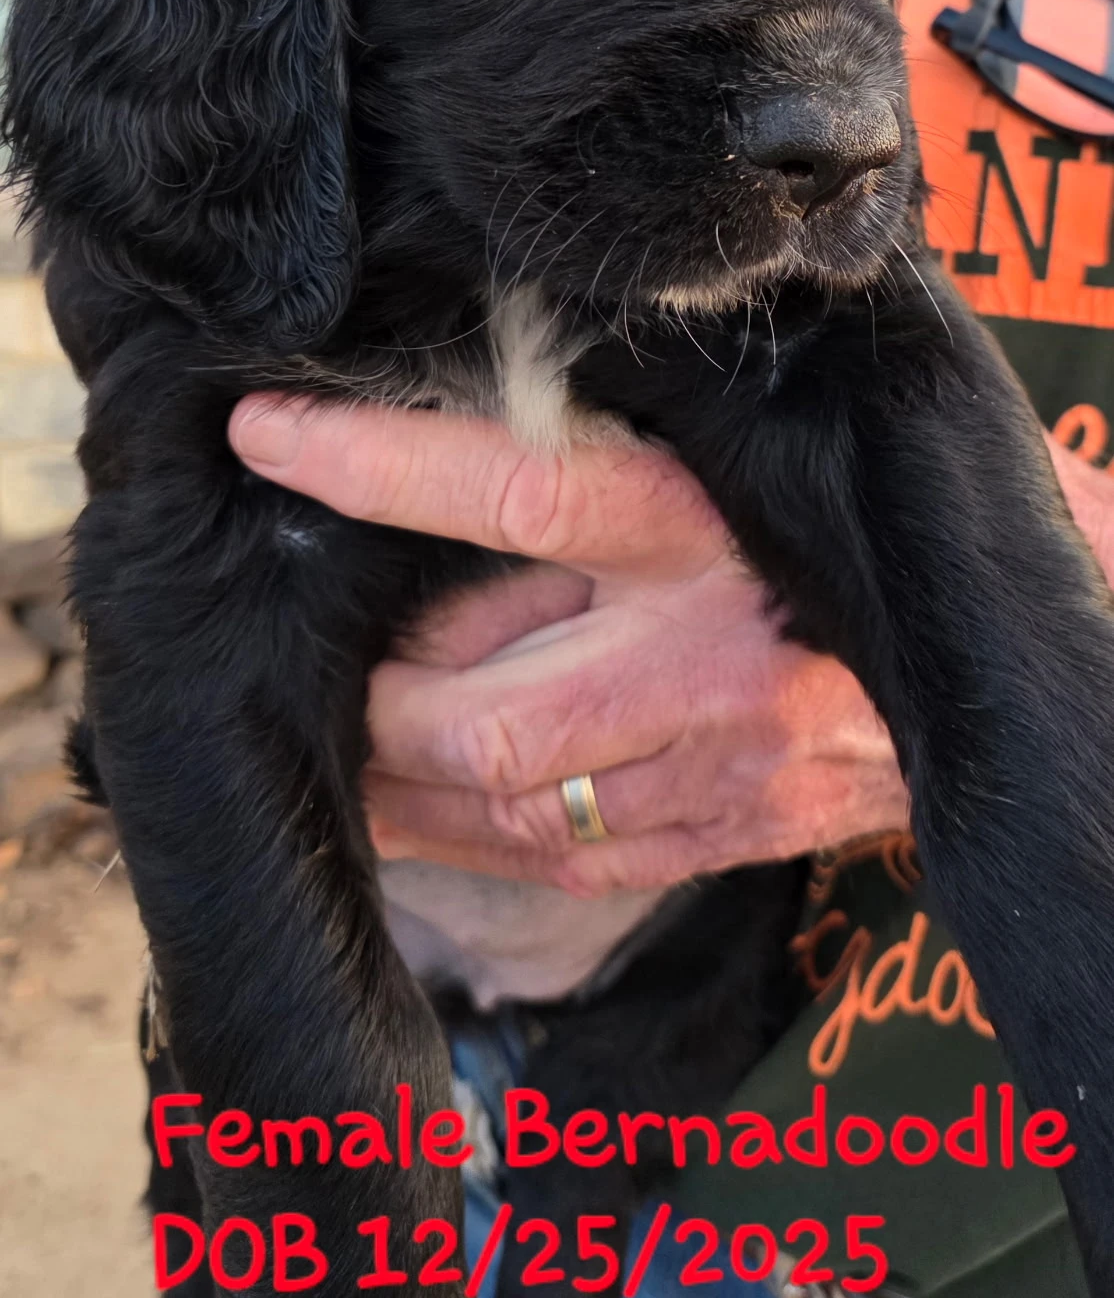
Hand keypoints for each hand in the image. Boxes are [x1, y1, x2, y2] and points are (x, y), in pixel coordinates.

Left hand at [229, 398, 908, 896]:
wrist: (949, 654)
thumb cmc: (798, 538)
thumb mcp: (695, 473)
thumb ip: (569, 501)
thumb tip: (419, 550)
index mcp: (694, 525)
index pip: (515, 487)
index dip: (377, 465)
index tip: (267, 436)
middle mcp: (705, 654)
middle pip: (487, 717)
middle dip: (377, 711)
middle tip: (316, 675)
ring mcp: (722, 764)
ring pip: (515, 810)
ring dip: (403, 791)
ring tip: (340, 755)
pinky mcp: (724, 836)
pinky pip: (568, 861)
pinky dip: (475, 841)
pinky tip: (421, 815)